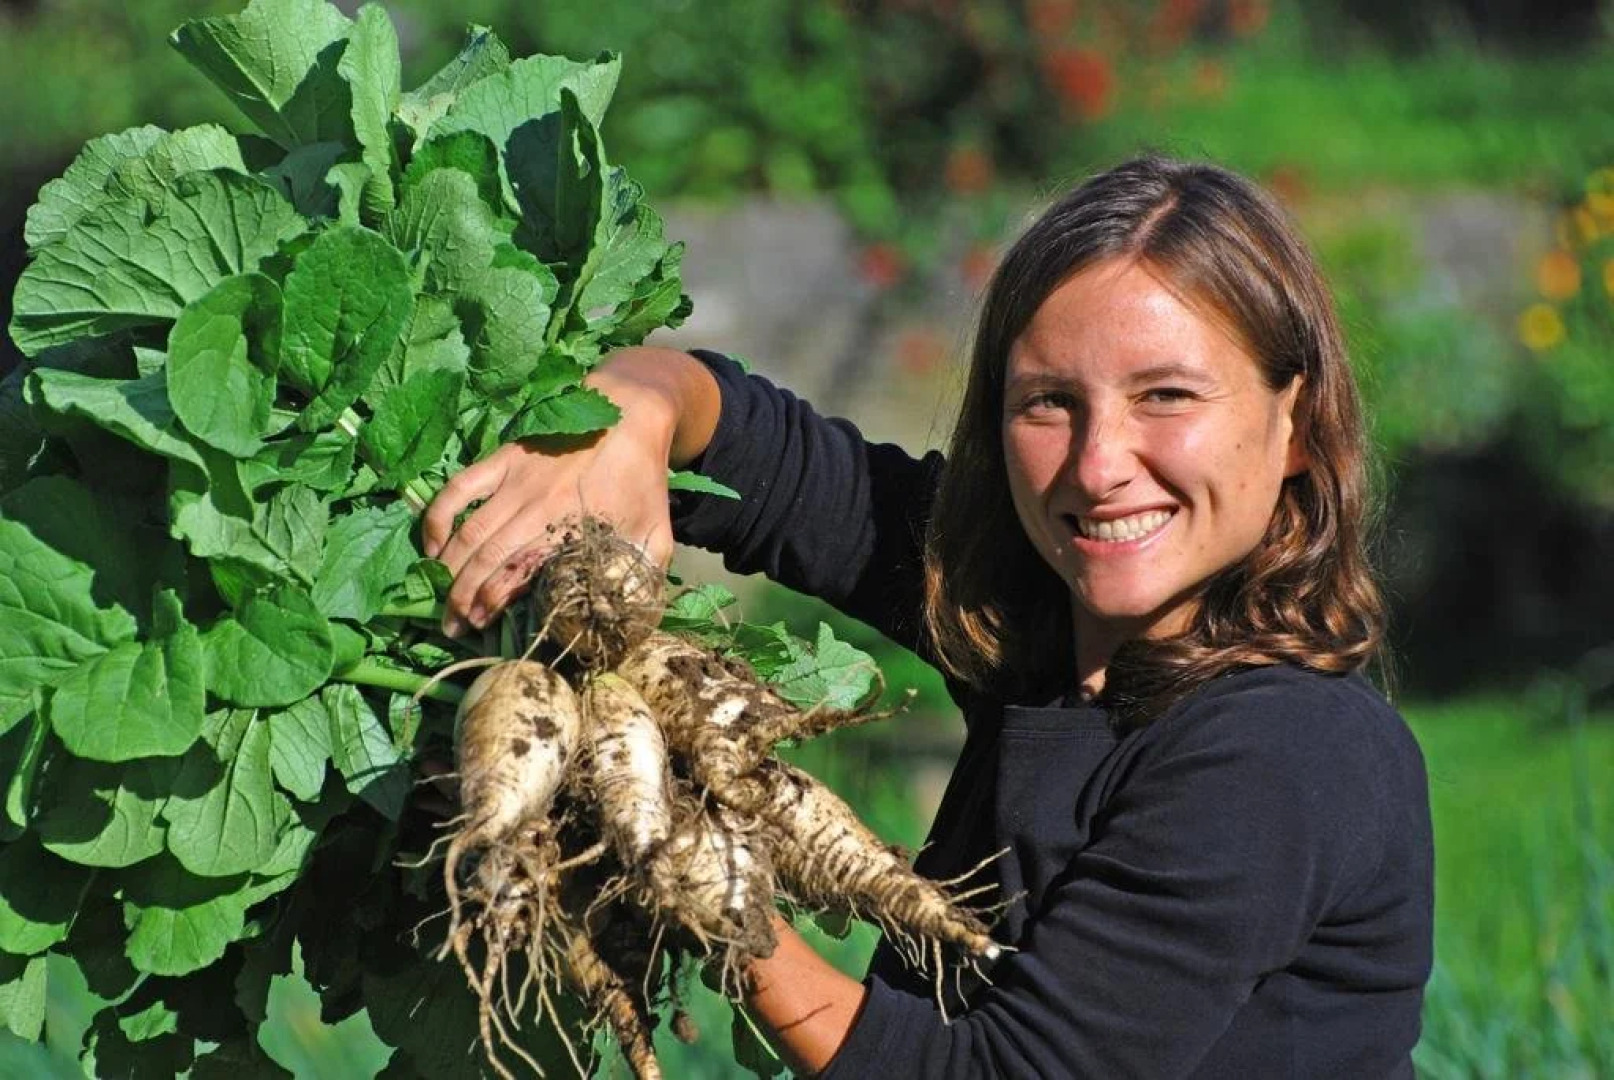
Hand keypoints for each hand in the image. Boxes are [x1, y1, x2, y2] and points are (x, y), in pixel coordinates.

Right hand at [422, 347, 718, 637]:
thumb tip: (634, 620)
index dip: (493, 601)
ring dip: (450, 567)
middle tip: (453, 625)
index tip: (481, 624)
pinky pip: (459, 488)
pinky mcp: (503, 458)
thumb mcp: (657, 533)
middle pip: (487, 558)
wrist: (629, 413)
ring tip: (441, 598)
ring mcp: (514, 480)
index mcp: (570, 527)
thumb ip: (644, 576)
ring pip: (469, 531)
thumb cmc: (643, 479)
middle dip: (463, 596)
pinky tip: (432, 547)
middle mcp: (535, 506)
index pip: (518, 572)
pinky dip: (438, 517)